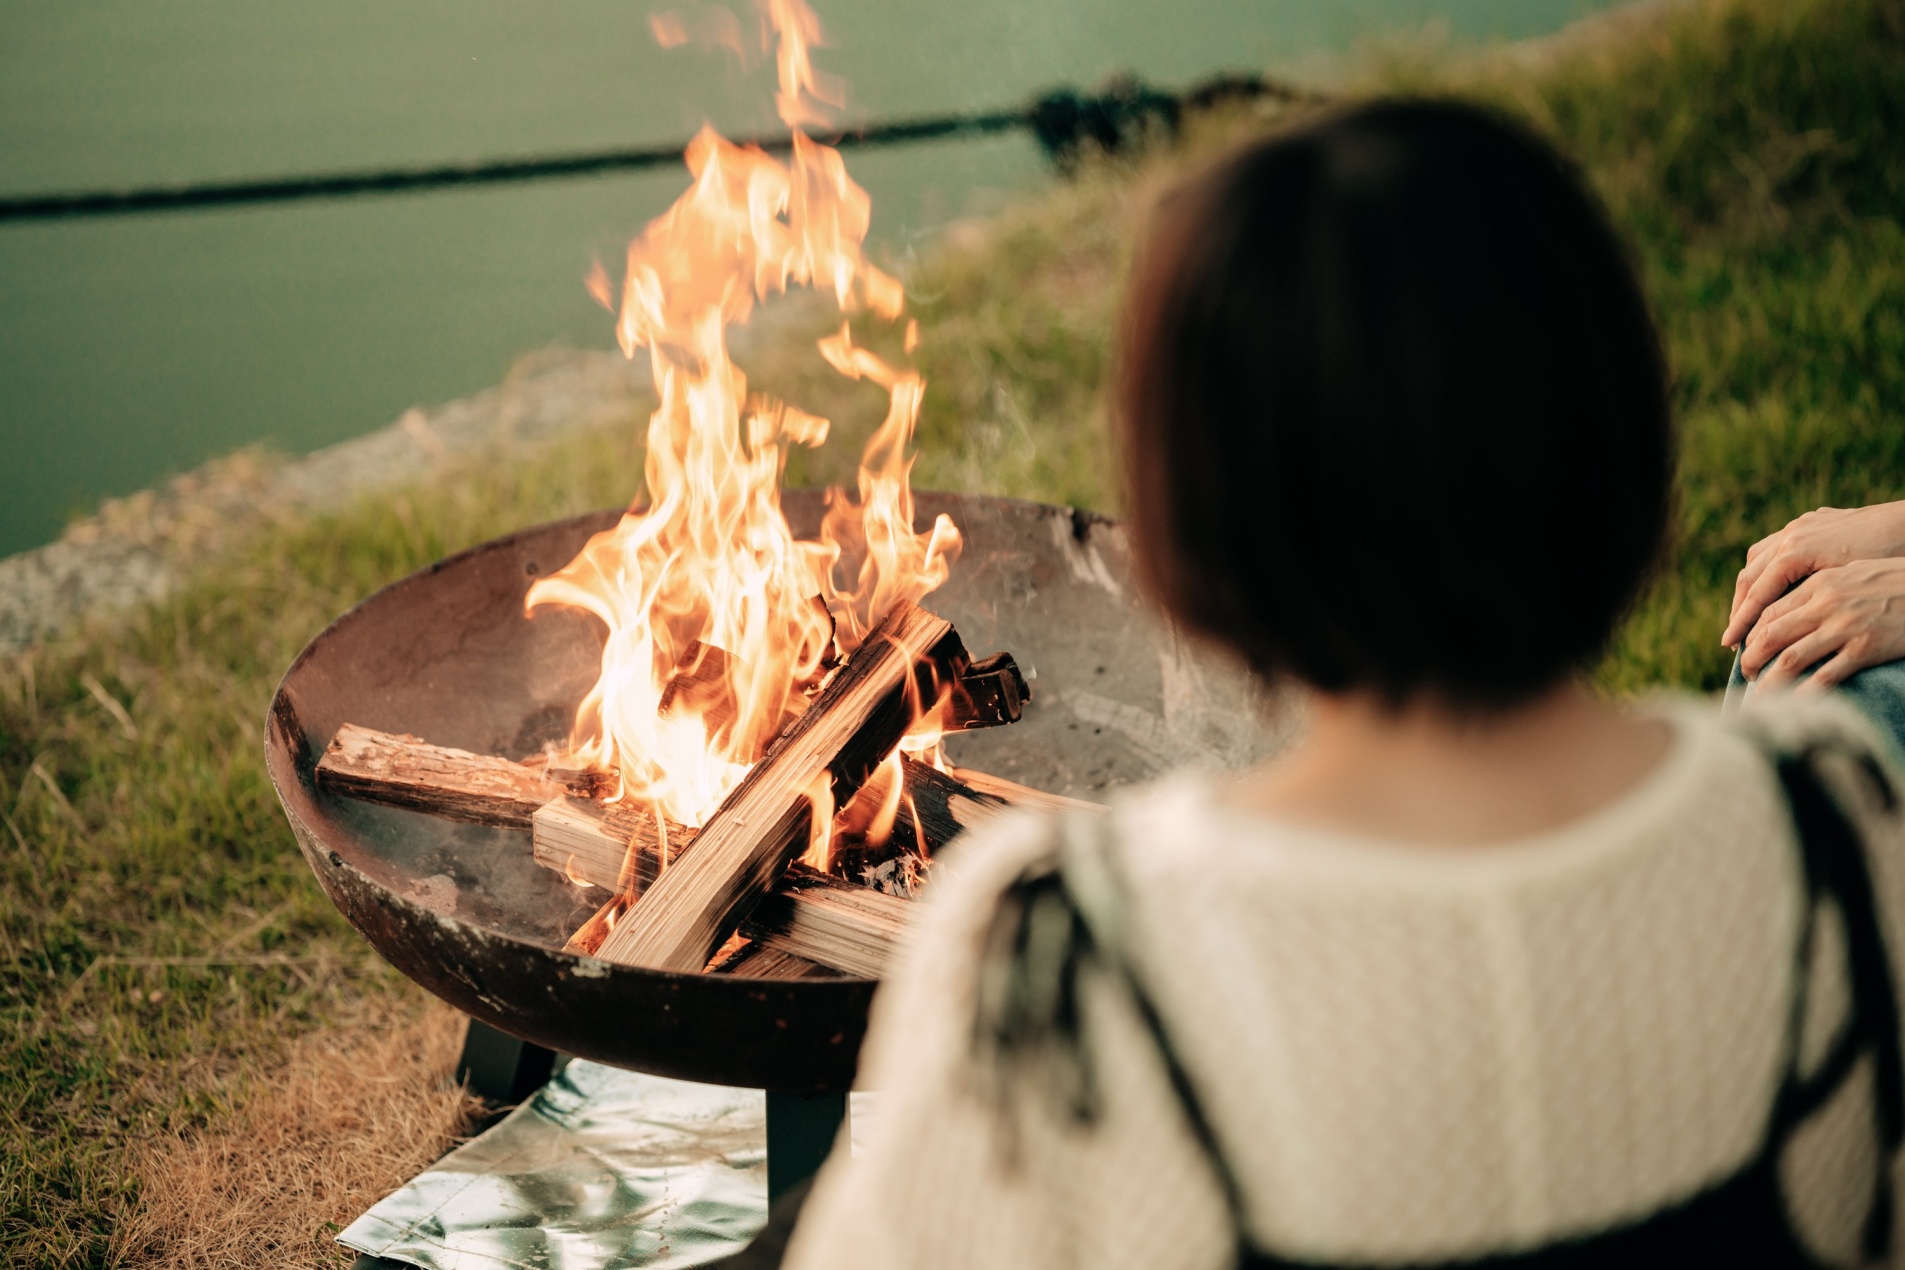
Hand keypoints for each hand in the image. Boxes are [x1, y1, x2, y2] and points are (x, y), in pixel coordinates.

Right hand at [1723, 502, 1904, 647]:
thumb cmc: (1888, 557)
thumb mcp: (1845, 587)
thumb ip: (1806, 603)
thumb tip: (1778, 632)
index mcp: (1794, 552)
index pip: (1757, 593)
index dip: (1741, 622)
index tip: (1728, 645)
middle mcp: (1790, 536)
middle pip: (1749, 577)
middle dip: (1739, 608)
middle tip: (1733, 637)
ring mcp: (1798, 526)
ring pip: (1756, 559)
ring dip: (1749, 587)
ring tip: (1747, 613)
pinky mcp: (1810, 523)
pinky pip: (1774, 547)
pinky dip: (1765, 569)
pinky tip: (1771, 584)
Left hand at [1740, 557, 1904, 691]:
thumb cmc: (1893, 581)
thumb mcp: (1851, 573)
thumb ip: (1818, 588)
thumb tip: (1787, 611)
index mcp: (1820, 584)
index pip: (1770, 612)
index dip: (1750, 633)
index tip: (1743, 648)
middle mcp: (1827, 604)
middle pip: (1771, 635)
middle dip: (1751, 659)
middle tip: (1745, 674)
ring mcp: (1846, 628)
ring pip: (1791, 658)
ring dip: (1770, 681)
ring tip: (1761, 696)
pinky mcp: (1866, 649)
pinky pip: (1826, 676)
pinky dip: (1805, 692)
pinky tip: (1795, 703)